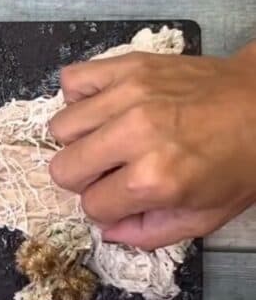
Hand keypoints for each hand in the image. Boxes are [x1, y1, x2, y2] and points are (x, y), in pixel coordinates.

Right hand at [49, 44, 255, 248]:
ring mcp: (128, 96)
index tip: (122, 199)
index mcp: (154, 180)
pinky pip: (72, 79)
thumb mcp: (206, 217)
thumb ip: (151, 233)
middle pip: (64, 169)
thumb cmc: (241, 162)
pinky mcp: (129, 66)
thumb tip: (110, 230)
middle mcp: (134, 136)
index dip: (106, 208)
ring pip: (61, 127)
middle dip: (84, 179)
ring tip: (107, 139)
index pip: (91, 205)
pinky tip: (103, 109)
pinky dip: (79, 97)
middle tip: (110, 172)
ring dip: (80, 140)